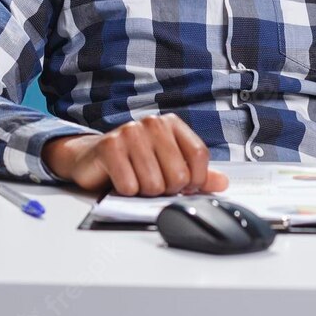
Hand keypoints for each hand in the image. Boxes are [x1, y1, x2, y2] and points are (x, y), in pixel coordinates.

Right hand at [41, 113, 229, 196]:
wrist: (93, 158)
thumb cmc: (134, 161)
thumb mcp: (169, 165)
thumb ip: (197, 174)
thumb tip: (223, 182)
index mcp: (171, 124)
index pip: (199, 156)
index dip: (196, 180)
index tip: (185, 187)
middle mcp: (153, 123)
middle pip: (178, 175)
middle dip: (166, 189)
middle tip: (152, 181)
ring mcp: (130, 132)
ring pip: (154, 184)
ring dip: (144, 192)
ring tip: (135, 179)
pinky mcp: (110, 147)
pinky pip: (129, 186)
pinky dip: (125, 191)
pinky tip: (120, 179)